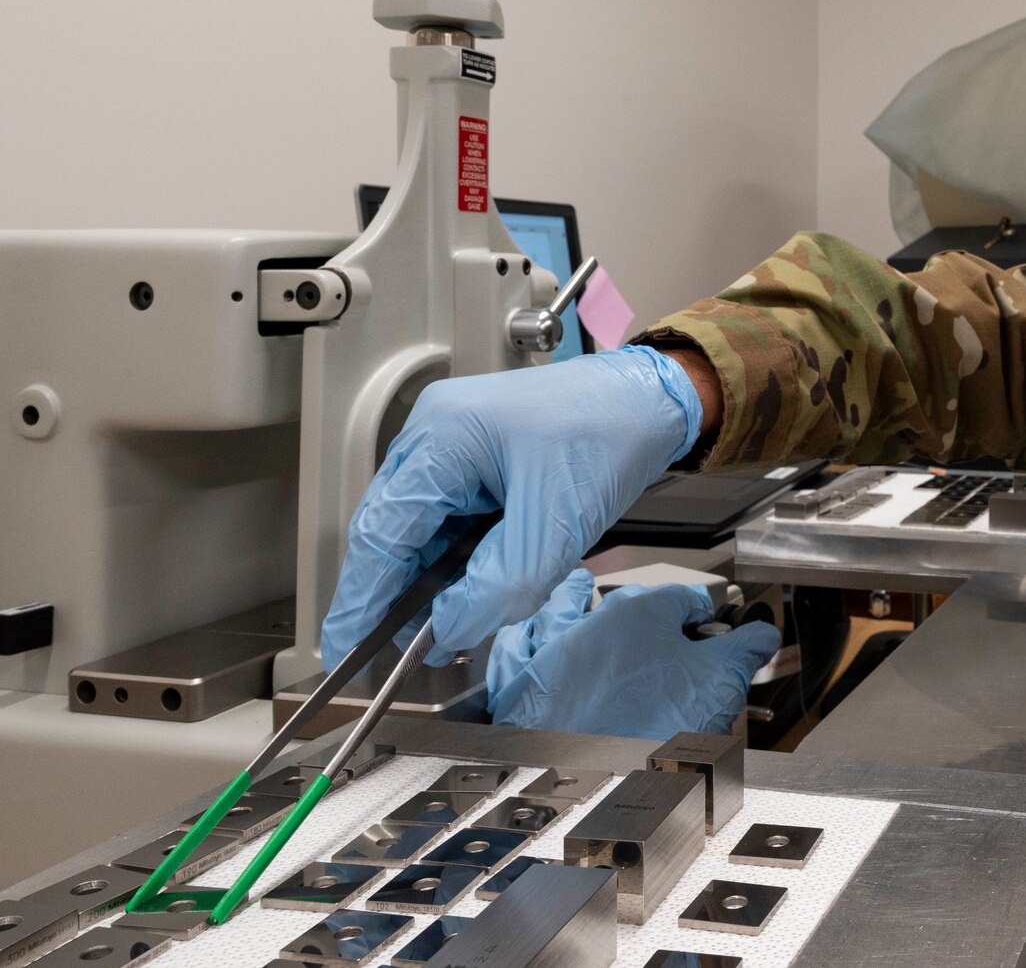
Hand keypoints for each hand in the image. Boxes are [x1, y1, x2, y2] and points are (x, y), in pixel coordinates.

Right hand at [320, 346, 702, 669]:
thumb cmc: (612, 432)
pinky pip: (451, 518)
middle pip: (393, 528)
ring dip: (426, 579)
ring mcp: (455, 444)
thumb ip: (499, 587)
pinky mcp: (479, 459)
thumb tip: (449, 629)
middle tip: (391, 651)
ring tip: (434, 631)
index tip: (346, 646)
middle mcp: (437, 433)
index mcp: (443, 435)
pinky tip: (465, 593)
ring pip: (422, 527)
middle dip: (392, 593)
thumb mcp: (557, 525)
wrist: (654, 401)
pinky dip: (454, 560)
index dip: (362, 595)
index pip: (381, 529)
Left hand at [487, 571, 781, 738]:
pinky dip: (522, 638)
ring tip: (577, 588)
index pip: (685, 600)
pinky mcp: (522, 688)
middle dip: (646, 608)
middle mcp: (593, 623)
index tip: (714, 629)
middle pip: (625, 603)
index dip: (704, 615)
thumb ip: (744, 650)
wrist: (596, 783)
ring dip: (571, 599)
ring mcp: (553, 653)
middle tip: (661, 624)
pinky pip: (514, 650)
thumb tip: (764, 633)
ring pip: (559, 611)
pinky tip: (525, 636)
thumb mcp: (720, 682)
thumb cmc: (658, 726)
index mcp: (645, 612)